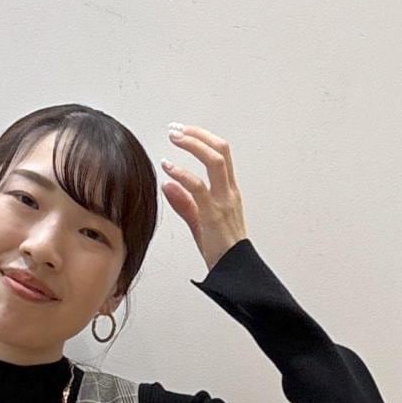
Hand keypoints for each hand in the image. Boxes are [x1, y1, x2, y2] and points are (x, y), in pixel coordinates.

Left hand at [159, 124, 248, 272]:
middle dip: (197, 134)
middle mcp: (229, 192)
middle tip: (175, 129)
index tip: (182, 131)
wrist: (234, 273)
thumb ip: (184, 203)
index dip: (202, 138)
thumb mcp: (200, 222)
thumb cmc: (220, 251)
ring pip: (214, 161)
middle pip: (220, 149)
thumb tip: (167, 183)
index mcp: (229, 192)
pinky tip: (168, 168)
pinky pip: (199, 188)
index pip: (220, 153)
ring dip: (192, 145)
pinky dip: (182, 174)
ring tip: (173, 137)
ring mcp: (223, 202)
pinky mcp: (214, 215)